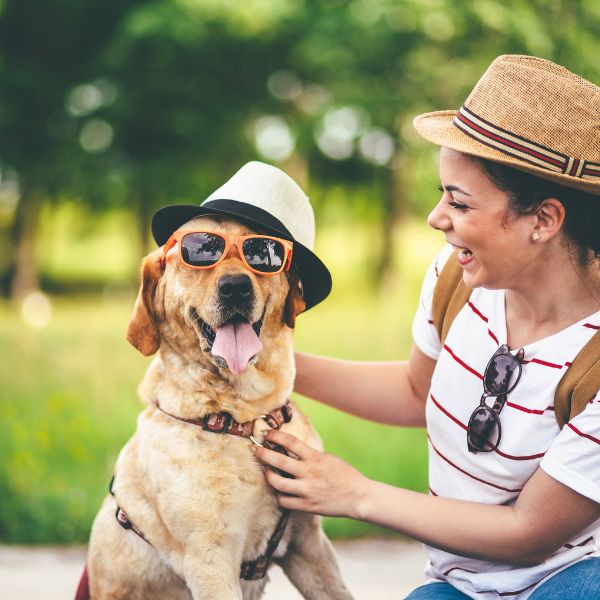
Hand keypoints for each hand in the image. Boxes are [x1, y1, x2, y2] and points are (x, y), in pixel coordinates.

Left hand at [253, 429, 370, 517]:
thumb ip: (309, 455)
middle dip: (263, 454)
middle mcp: (309, 473)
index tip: (266, 433)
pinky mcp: (307, 506)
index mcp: (315, 458)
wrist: (358, 496)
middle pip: (279, 461)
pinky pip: (284, 501)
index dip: (275, 436)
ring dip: (268, 476)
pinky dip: (279, 495)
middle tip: (254, 450)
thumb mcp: (327, 458)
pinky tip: (279, 491)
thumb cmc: (344, 474)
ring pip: (277, 483)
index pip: (290, 442)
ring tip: (265, 471)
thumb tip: (290, 450)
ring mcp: (307, 490)